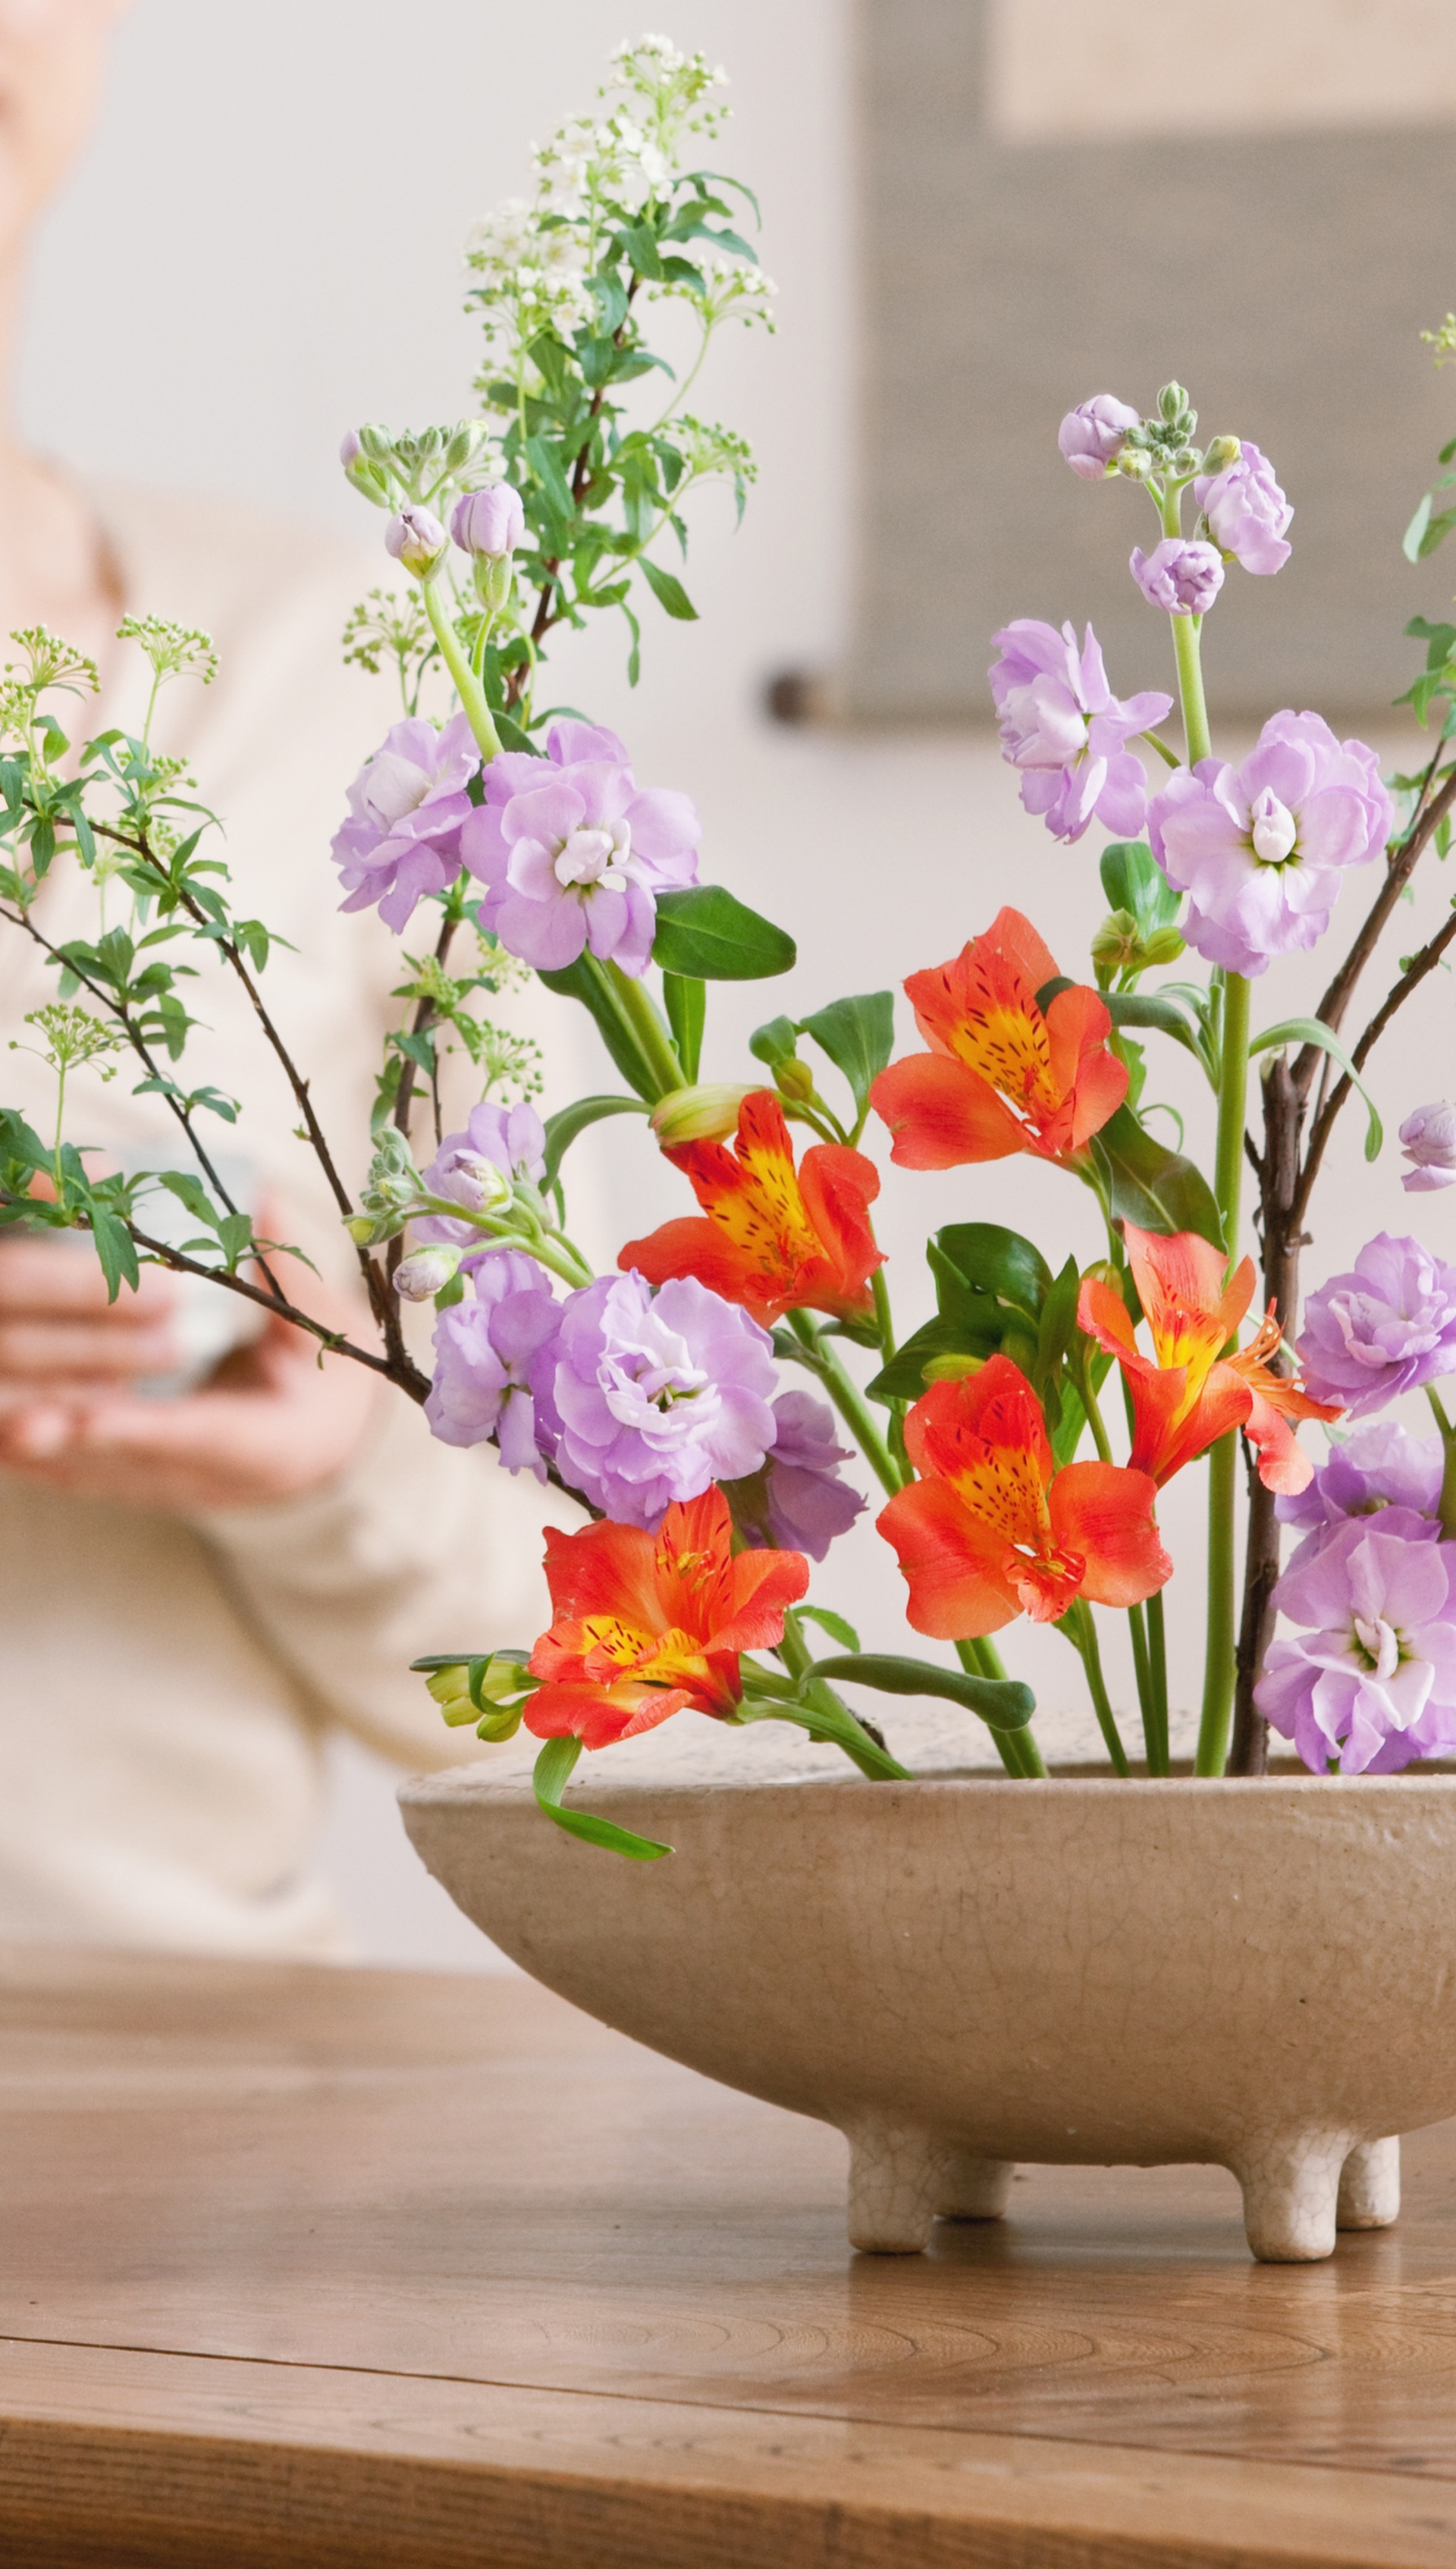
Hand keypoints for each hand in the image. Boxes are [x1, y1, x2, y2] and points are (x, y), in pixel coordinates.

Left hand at [0, 1228, 381, 1512]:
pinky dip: (32, 1455)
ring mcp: (162, 1489)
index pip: (195, 1437)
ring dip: (36, 1449)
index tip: (88, 1418)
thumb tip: (260, 1201)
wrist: (324, 1450)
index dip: (138, 1428)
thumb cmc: (324, 1384)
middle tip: (19, 1424)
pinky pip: (73, 1474)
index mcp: (263, 1447)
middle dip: (67, 1443)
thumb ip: (287, 1277)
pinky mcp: (132, 1484)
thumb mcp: (324, 1333)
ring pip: (88, 1475)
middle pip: (124, 1467)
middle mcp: (205, 1481)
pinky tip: (1, 1428)